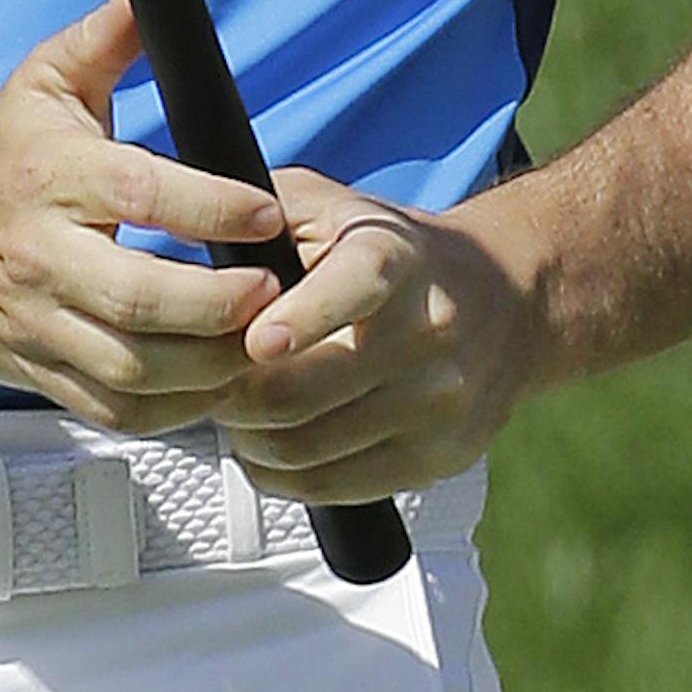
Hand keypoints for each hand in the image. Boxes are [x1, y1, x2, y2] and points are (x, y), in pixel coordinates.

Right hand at [0, 0, 287, 429]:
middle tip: (274, 289)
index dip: (211, 208)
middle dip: (217, 304)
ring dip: (204, 368)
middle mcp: (40, 255)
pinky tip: (211, 385)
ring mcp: (34, 321)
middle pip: (136, 299)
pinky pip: (107, 410)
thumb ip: (108, 35)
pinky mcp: (32, 369)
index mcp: (51, 175)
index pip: (140, 194)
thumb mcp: (48, 77)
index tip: (266, 211)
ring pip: (127, 369)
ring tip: (258, 343)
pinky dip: (168, 411)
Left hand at [215, 167, 552, 502]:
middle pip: (304, 391)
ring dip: (249, 439)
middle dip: (233, 393)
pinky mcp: (437, 457)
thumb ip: (260, 209)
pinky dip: (281, 477)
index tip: (256, 341)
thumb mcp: (333, 204)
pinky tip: (265, 450)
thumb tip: (186, 237)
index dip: (299, 318)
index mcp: (397, 258)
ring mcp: (437, 402)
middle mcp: (427, 330)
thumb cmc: (397, 252)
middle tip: (206, 382)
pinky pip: (335, 486)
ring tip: (234, 414)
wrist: (506, 299)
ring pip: (308, 448)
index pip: (353, 287)